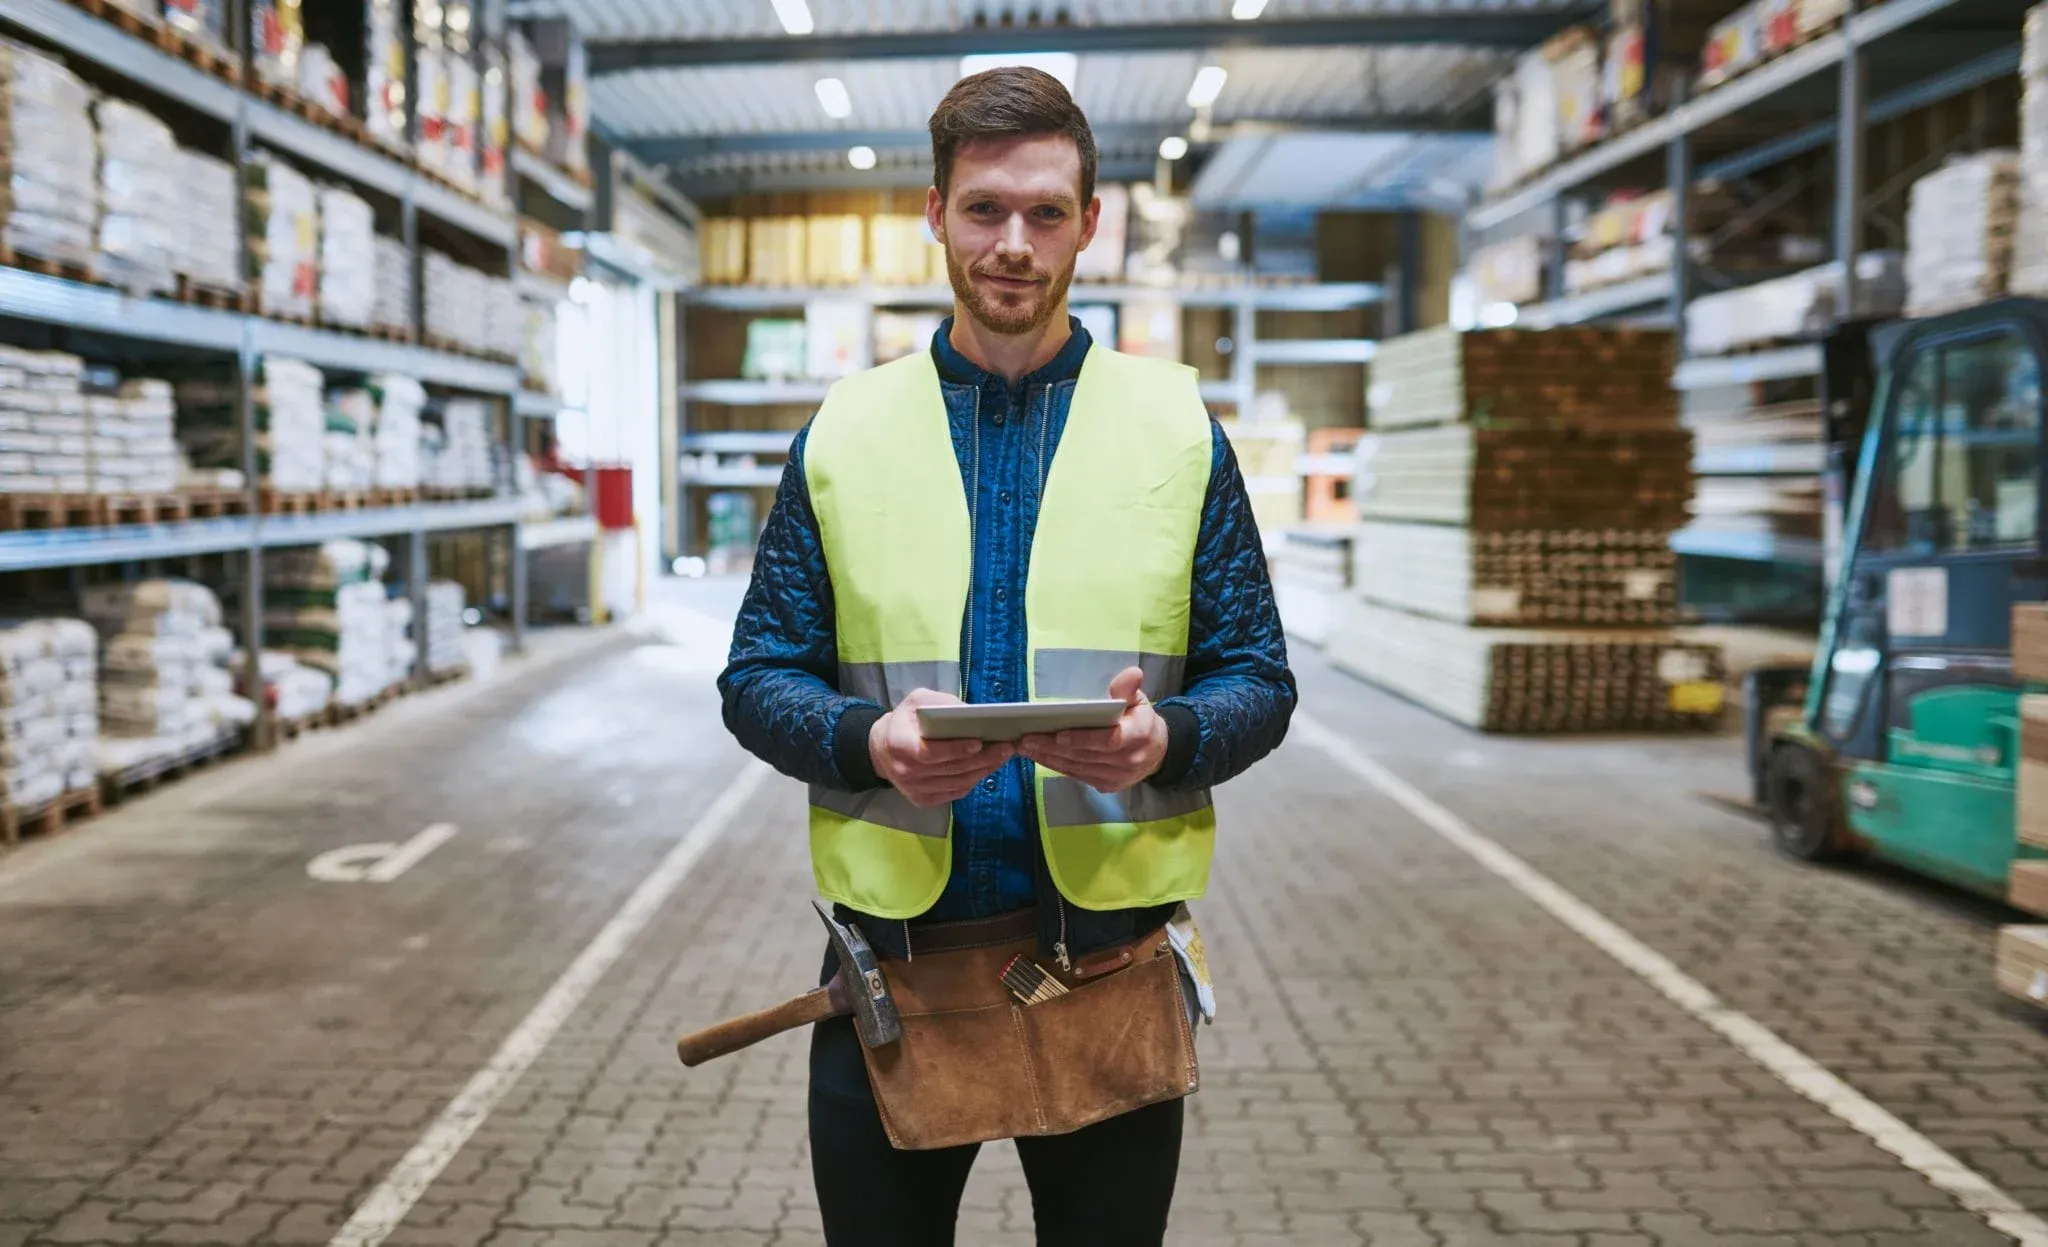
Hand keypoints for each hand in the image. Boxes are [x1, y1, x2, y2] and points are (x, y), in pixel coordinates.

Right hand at [869, 688, 1014, 808]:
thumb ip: (941, 704)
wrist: (883, 748)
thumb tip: (972, 714)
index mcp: (899, 744)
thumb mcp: (917, 701)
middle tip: (1006, 748)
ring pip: (957, 783)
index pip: (929, 753)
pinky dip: (974, 780)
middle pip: (950, 769)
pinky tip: (987, 768)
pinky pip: (954, 792)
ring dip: (983, 770)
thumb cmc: (905, 721)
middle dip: (982, 759)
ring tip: (1002, 756)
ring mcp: (914, 789)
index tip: (979, 742)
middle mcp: (904, 771)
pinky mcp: (923, 800)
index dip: (955, 750)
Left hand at [1019, 667, 1168, 793]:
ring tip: (1024, 747)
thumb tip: (1132, 674)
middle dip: (1052, 747)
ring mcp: (1117, 777)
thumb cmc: (1141, 720)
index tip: (1058, 734)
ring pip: (1077, 768)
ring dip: (1048, 758)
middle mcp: (1129, 760)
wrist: (1156, 752)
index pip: (1110, 740)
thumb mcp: (1138, 700)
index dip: (1083, 739)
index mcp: (1139, 735)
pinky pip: (1077, 775)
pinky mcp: (1106, 786)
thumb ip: (1129, 689)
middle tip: (1025, 738)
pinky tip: (1038, 755)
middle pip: (1085, 756)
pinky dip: (1056, 765)